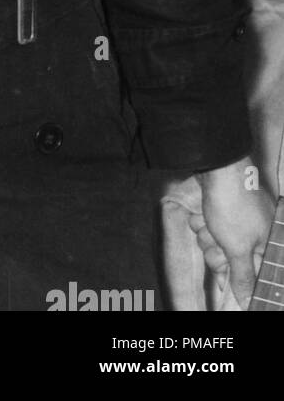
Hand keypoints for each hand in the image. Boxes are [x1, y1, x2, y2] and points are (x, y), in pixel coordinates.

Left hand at [195, 160, 272, 307]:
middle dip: (216, 250)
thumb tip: (248, 299)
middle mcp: (254, 232)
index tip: (221, 279)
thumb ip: (244, 276)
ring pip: (214, 241)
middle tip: (214, 240)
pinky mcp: (220, 208)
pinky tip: (202, 212)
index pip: (251, 272)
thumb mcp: (238, 248)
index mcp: (266, 244)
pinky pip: (207, 225)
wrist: (218, 169)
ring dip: (206, 234)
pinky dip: (201, 220)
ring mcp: (237, 219)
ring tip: (207, 222)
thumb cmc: (233, 208)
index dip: (233, 275)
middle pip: (229, 258)